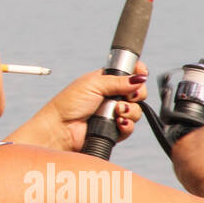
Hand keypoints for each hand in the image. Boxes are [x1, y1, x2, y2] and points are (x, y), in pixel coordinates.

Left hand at [8, 59, 148, 152]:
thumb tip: (140, 78)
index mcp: (105, 81)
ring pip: (136, 111)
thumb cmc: (70, 103)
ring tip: (116, 111)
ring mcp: (113, 114)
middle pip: (137, 93)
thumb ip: (118, 81)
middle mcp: (111, 97)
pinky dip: (126, 125)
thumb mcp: (94, 84)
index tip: (142, 73)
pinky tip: (118, 123)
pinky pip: (130, 127)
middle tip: (129, 96)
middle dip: (137, 94)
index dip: (138, 72)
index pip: (129, 74)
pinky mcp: (114, 130)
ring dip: (130, 111)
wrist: (61, 129)